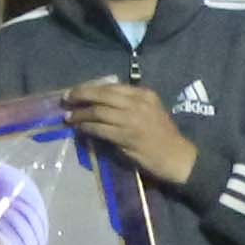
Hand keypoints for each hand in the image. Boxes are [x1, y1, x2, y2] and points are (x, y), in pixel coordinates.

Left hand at [62, 81, 200, 188]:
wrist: (178, 157)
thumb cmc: (164, 136)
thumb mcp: (151, 111)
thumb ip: (131, 104)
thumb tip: (102, 103)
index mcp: (145, 94)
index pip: (112, 86)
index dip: (92, 87)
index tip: (78, 90)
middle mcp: (138, 103)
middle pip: (102, 94)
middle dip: (81, 95)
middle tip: (67, 98)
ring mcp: (132, 120)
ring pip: (98, 111)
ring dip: (80, 114)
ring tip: (68, 116)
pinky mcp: (126, 136)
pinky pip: (100, 128)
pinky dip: (87, 127)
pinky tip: (80, 128)